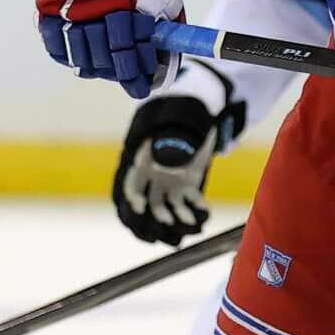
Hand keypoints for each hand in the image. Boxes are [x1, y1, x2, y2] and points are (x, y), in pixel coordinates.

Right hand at [112, 79, 243, 244]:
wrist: (199, 112)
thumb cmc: (182, 117)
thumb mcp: (175, 127)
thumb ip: (170, 144)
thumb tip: (169, 163)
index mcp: (141, 163)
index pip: (129, 187)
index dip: (132, 200)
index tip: (139, 208)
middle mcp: (152, 178)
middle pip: (147, 207)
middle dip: (155, 219)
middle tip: (168, 221)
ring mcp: (169, 184)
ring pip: (167, 210)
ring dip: (177, 220)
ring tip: (189, 222)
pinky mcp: (187, 187)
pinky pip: (189, 204)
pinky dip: (197, 210)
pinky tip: (205, 209)